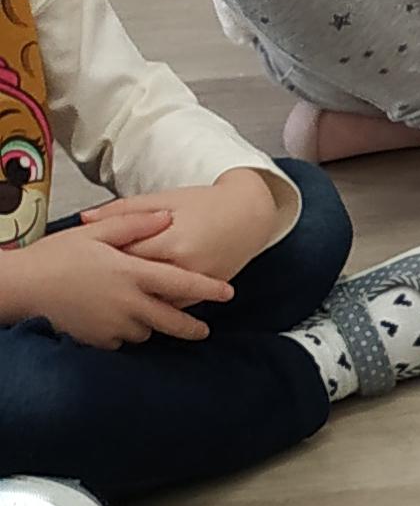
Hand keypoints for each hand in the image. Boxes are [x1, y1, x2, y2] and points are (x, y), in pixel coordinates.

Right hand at [0, 224, 229, 346]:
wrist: (21, 287)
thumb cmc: (56, 255)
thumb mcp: (95, 232)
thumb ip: (134, 224)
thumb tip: (166, 216)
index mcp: (132, 274)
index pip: (182, 284)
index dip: (209, 290)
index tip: (228, 294)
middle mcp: (129, 304)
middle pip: (173, 321)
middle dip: (192, 328)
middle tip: (204, 330)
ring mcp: (114, 326)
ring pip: (146, 331)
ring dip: (150, 325)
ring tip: (145, 314)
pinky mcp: (99, 341)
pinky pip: (122, 340)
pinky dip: (124, 332)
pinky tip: (116, 320)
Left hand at [87, 168, 276, 285]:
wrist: (249, 215)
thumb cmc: (205, 204)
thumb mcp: (163, 199)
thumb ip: (123, 210)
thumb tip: (84, 219)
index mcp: (171, 240)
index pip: (124, 256)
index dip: (101, 257)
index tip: (86, 256)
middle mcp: (186, 267)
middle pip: (137, 282)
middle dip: (113, 280)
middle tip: (94, 276)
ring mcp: (197, 283)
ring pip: (154, 300)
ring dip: (134, 296)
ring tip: (113, 290)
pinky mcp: (206, 293)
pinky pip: (173, 306)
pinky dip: (155, 303)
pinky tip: (140, 297)